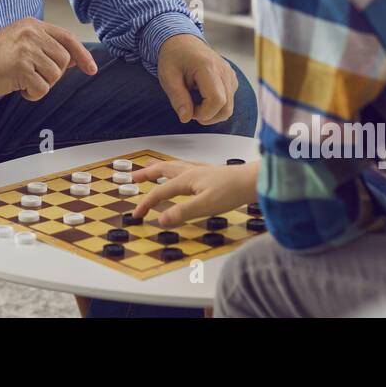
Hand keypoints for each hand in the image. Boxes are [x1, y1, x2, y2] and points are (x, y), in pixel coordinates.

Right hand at [0, 18, 97, 100]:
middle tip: (31, 77)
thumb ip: (44, 48)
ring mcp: (26, 48)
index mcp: (32, 25)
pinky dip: (31, 94)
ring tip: (21, 81)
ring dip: (40, 85)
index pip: (66, 37)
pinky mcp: (20, 66)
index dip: (82, 54)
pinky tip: (16, 88)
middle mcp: (31, 33)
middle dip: (52, 75)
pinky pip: (41, 88)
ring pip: (54, 76)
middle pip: (63, 60)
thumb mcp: (20, 44)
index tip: (91, 69)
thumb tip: (73, 59)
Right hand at [131, 160, 258, 227]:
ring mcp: (199, 171)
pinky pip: (184, 168)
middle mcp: (190, 172)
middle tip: (133, 177)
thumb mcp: (205, 205)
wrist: (252, 181)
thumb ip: (182, 212)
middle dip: (146, 174)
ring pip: (173, 166)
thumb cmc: (232, 191)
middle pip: (162, 170)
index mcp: (186, 179)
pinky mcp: (209, 173)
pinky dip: (174, 169)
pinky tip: (180, 171)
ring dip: (158, 168)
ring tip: (150, 168)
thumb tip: (160, 219)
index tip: (136, 215)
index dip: (145, 204)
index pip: (159, 192)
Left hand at [156, 34, 237, 124]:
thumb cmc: (174, 56)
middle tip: (190, 109)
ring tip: (195, 101)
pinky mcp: (231, 78)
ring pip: (229, 107)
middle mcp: (223, 70)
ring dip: (212, 112)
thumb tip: (186, 118)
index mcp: (207, 67)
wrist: (182, 41)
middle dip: (208, 116)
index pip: (217, 100)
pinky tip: (202, 96)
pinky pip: (229, 100)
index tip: (188, 110)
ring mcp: (230, 74)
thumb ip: (177, 98)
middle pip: (226, 108)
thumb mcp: (167, 77)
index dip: (203, 113)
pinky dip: (217, 105)